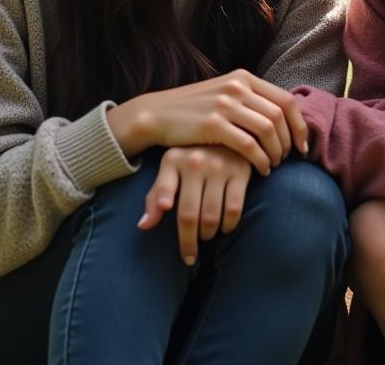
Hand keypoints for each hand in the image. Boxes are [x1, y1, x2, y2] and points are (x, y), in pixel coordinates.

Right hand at [106, 69, 307, 175]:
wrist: (158, 114)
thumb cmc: (195, 109)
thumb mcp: (224, 94)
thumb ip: (251, 100)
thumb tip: (283, 118)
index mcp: (243, 78)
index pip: (285, 100)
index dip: (299, 125)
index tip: (302, 145)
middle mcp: (237, 87)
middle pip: (280, 116)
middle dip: (289, 141)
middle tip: (288, 159)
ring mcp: (225, 105)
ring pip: (267, 130)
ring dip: (276, 152)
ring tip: (274, 166)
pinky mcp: (213, 125)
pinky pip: (249, 145)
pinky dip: (261, 160)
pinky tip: (261, 170)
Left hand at [138, 146, 251, 264]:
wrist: (226, 130)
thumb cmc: (192, 156)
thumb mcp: (170, 169)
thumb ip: (156, 195)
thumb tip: (144, 225)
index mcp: (174, 160)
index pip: (163, 198)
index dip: (169, 227)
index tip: (183, 253)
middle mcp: (195, 161)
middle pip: (189, 215)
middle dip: (190, 241)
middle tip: (191, 254)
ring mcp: (219, 165)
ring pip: (212, 215)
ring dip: (209, 233)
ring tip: (207, 236)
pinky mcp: (240, 170)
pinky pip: (234, 208)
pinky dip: (229, 223)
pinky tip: (226, 226)